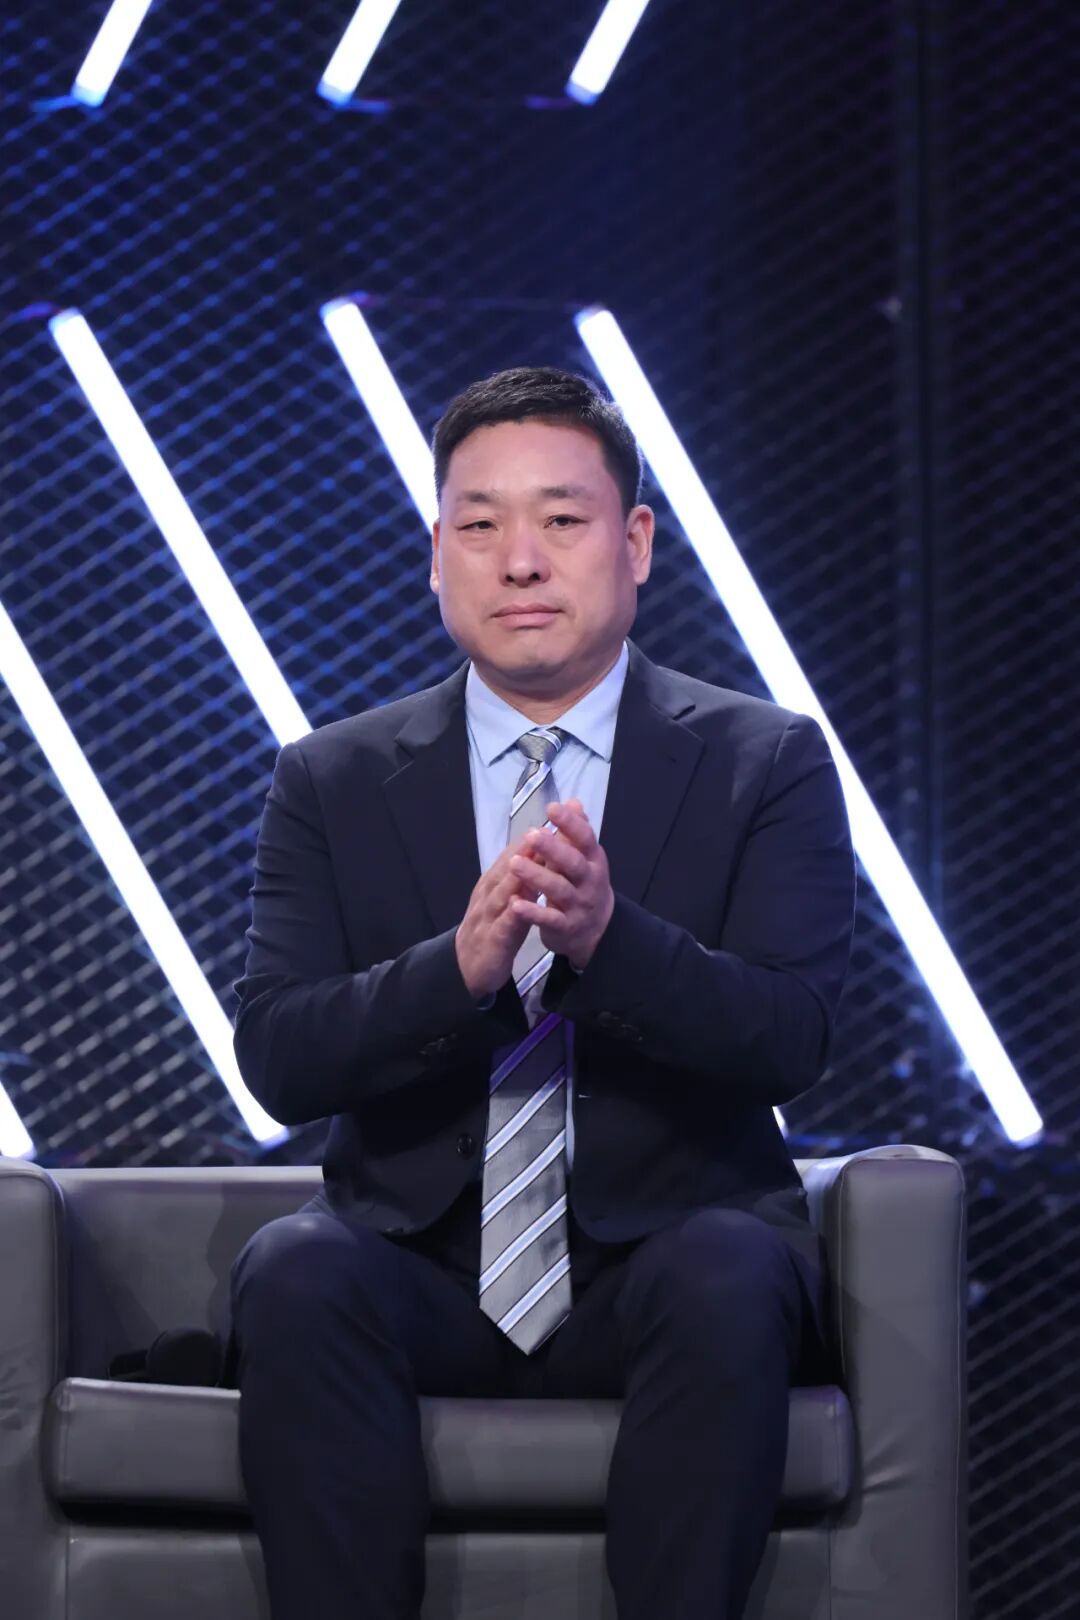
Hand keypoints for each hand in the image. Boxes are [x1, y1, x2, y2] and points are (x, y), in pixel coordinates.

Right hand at [454, 840, 535, 999]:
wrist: (469, 967)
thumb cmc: (495, 928)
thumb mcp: (510, 900)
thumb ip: (523, 877)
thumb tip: (543, 850)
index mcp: (494, 883)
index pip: (513, 857)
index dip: (530, 840)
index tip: (550, 823)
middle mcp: (488, 895)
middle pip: (506, 869)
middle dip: (523, 851)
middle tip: (542, 832)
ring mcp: (487, 917)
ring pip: (501, 894)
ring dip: (514, 878)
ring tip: (529, 862)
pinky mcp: (491, 942)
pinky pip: (501, 927)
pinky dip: (509, 916)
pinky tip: (518, 907)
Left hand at [507, 799, 613, 970]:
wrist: (597, 930)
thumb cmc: (583, 885)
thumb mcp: (585, 858)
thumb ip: (576, 832)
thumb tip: (573, 802)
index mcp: (593, 860)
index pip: (585, 839)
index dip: (570, 824)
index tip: (551, 808)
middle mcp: (589, 881)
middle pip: (573, 863)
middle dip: (553, 849)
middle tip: (533, 834)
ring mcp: (578, 905)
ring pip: (559, 890)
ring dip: (537, 876)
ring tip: (515, 863)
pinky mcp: (565, 927)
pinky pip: (549, 919)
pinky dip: (532, 913)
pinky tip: (515, 903)